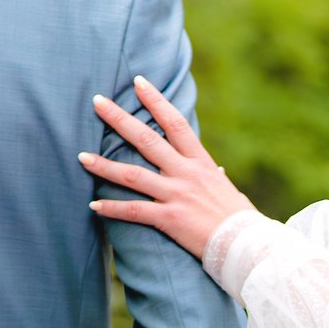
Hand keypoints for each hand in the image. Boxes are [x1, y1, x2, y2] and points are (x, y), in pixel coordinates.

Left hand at [81, 79, 250, 258]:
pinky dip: (112, 208)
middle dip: (119, 119)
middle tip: (97, 102)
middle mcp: (186, 173)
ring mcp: (176, 195)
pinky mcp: (170, 219)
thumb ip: (217, 178)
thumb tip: (218, 171)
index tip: (138, 82)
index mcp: (201, 162)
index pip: (175, 123)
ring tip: (81, 156)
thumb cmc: (240, 219)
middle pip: (147, 139)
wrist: (247, 244)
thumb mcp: (228, 190)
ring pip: (132, 175)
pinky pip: (134, 211)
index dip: (155, 101)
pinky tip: (93, 205)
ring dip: (103, 165)